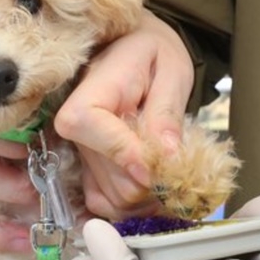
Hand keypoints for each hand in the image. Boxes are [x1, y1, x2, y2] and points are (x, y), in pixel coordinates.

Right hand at [54, 9, 193, 219]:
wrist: (137, 52)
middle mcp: (75, 127)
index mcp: (89, 91)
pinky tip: (156, 187)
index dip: (124, 153)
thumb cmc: (154, 54)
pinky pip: (105, 204)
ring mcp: (81, 152)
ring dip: (150, 197)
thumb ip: (166, 112)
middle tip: (184, 167)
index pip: (89, 127)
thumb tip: (165, 156)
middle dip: (153, 182)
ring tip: (174, 174)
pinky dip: (134, 206)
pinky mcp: (88, 170)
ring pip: (114, 198)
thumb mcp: (170, 70)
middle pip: (111, 177)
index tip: (159, 166)